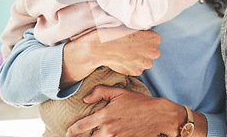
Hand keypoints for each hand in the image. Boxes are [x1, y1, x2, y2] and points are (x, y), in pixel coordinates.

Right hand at [61, 28, 160, 88]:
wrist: (102, 46)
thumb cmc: (116, 34)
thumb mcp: (133, 28)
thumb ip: (143, 34)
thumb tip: (145, 38)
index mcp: (155, 39)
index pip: (154, 40)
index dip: (144, 40)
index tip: (135, 39)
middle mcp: (154, 52)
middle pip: (150, 52)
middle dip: (142, 51)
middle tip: (130, 47)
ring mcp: (146, 64)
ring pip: (144, 61)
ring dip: (137, 59)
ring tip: (125, 53)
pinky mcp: (137, 72)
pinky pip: (136, 68)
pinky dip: (130, 65)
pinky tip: (122, 59)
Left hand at [66, 86, 204, 136]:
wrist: (158, 115)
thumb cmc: (139, 102)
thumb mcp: (120, 92)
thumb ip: (100, 92)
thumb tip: (86, 99)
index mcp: (105, 116)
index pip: (82, 126)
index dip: (72, 131)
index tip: (68, 133)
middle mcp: (109, 130)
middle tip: (83, 134)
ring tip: (97, 134)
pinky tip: (111, 135)